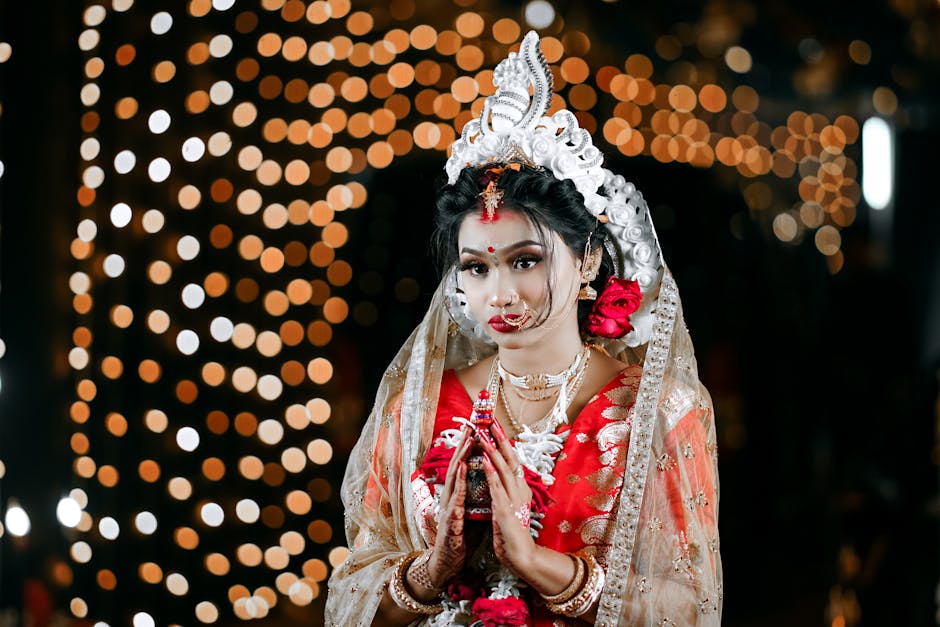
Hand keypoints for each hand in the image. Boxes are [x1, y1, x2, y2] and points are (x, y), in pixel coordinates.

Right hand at [424, 428, 473, 592]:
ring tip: (470, 438)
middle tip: (473, 422)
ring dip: (462, 455)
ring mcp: (448, 506)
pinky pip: (456, 496)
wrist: (447, 563)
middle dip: (465, 443)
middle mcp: (451, 495)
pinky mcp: (449, 518)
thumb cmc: (460, 538)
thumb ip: (475, 496)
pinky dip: (459, 480)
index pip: (464, 465)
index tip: (478, 427)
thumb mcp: (471, 512)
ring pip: (455, 476)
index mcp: (458, 494)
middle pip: (457, 464)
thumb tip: (486, 479)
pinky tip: (462, 467)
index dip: (470, 447)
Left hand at [479, 420, 536, 577]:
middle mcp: (520, 489)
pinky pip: (497, 487)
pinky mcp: (506, 510)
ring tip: (484, 434)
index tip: (495, 425)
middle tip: (491, 420)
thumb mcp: (511, 506)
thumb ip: (507, 490)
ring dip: (493, 450)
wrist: (522, 555)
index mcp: (520, 488)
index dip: (504, 442)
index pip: (512, 460)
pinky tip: (485, 459)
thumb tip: (500, 474)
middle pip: (511, 458)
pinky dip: (491, 472)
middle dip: (500, 439)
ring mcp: (513, 498)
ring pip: (504, 468)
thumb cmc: (514, 532)